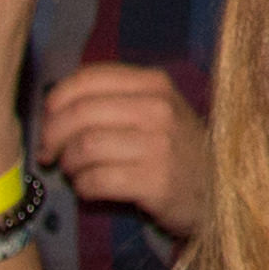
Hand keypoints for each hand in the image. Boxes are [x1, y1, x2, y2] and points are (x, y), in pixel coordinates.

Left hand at [42, 64, 211, 237]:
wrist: (220, 190)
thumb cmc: (176, 147)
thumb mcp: (156, 109)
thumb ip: (113, 98)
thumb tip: (53, 107)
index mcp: (154, 84)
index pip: (87, 79)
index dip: (56, 101)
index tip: (49, 120)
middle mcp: (159, 109)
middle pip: (80, 114)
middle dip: (53, 136)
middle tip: (49, 153)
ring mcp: (160, 146)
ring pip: (85, 147)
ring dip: (69, 163)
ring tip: (74, 171)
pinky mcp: (157, 182)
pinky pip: (96, 180)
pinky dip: (82, 186)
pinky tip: (89, 188)